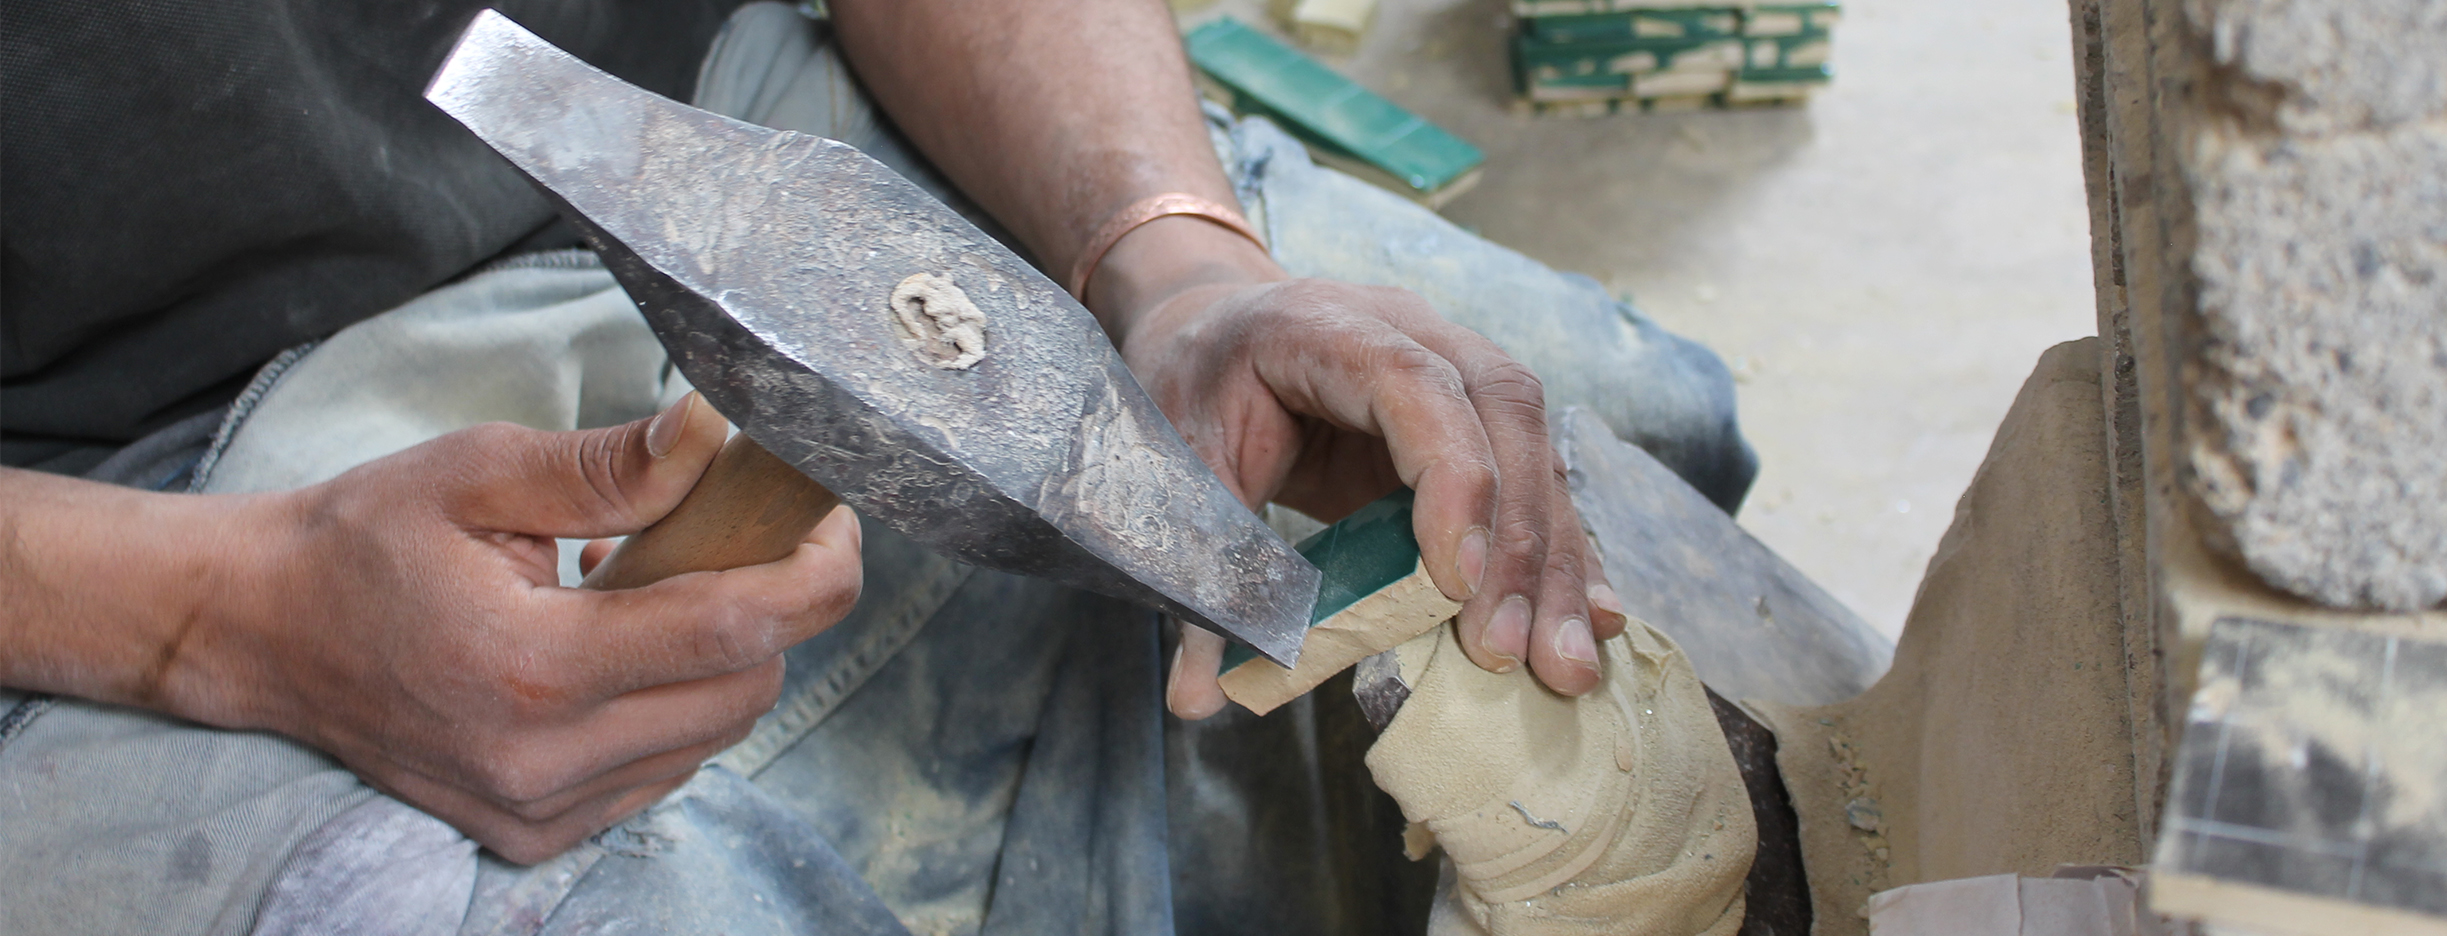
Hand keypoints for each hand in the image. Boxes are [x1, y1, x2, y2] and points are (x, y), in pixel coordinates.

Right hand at [159, 394, 862, 861]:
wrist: (259, 632)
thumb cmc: (362, 541)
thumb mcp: (478, 474)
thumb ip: (610, 466)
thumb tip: (718, 432)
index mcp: (534, 665)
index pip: (734, 631)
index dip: (812, 573)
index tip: (832, 522)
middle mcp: (544, 758)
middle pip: (745, 690)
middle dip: (768, 610)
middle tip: (732, 541)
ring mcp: (541, 809)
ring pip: (713, 737)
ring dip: (720, 663)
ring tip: (649, 596)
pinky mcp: (536, 834)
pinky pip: (664, 772)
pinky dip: (672, 711)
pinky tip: (616, 655)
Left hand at [1085, 218, 1629, 717]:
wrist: (1217, 326)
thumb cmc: (1196, 388)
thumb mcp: (1176, 467)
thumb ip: (1199, 572)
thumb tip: (1196, 701)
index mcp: (1326, 324)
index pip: (1413, 384)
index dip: (1450, 479)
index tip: (1455, 583)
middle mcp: (1415, 332)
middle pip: (1503, 412)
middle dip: (1519, 539)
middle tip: (1513, 651)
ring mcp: (1459, 369)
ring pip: (1537, 451)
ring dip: (1554, 562)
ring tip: (1564, 665)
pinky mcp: (1478, 424)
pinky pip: (1536, 482)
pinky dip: (1559, 554)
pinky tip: (1589, 621)